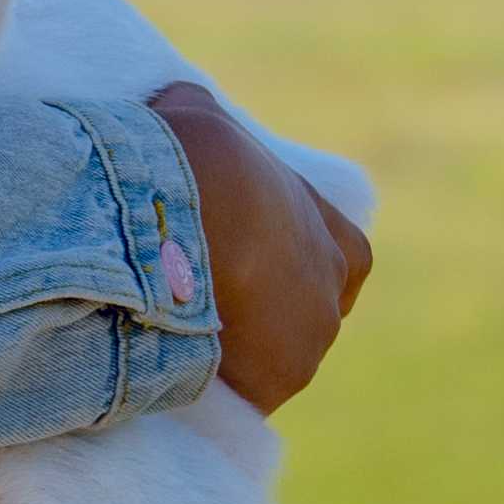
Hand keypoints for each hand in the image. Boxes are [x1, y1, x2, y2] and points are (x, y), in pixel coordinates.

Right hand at [145, 85, 370, 410]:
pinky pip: (230, 399)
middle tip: (204, 299)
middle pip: (303, 320)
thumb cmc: (198, 161)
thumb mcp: (200, 115)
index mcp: (338, 245)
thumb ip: (205, 119)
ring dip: (231, 354)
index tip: (262, 258)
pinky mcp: (259, 394)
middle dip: (263, 313)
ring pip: (267, 364)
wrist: (178, 222)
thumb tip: (181, 103)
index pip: (342, 262)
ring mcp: (298, 355)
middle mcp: (328, 305)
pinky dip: (203, 390)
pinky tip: (161, 374)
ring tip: (172, 338)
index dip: (301, 261)